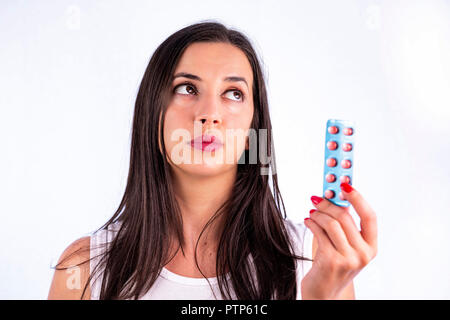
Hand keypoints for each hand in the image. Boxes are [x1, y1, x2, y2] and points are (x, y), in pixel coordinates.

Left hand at [301, 183, 377, 299]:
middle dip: (329, 203)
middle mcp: (363, 253)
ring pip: (331, 222)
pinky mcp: (332, 260)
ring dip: (318, 213)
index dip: (358, 198)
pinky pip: (320, 232)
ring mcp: (349, 258)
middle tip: (317, 198)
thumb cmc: (333, 266)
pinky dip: (311, 222)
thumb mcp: (346, 246)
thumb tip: (334, 197)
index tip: (345, 184)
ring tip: (311, 213)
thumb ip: (345, 225)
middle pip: (346, 216)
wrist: (323, 293)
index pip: (369, 216)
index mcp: (371, 247)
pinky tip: (308, 221)